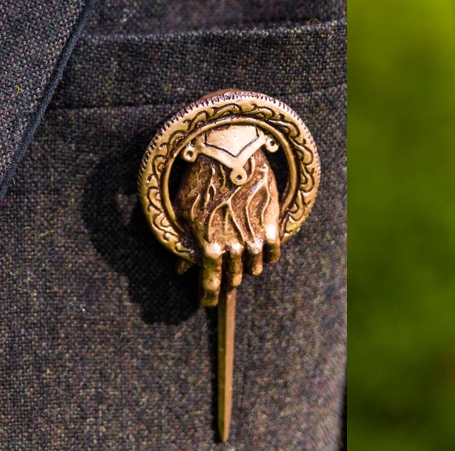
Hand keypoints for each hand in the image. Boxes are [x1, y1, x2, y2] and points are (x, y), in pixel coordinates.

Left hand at [175, 136, 282, 307]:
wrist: (231, 153)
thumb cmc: (202, 180)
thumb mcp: (184, 212)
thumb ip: (185, 244)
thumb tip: (181, 269)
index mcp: (209, 246)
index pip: (210, 284)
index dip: (208, 297)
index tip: (206, 301)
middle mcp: (233, 247)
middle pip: (233, 278)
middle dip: (226, 278)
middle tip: (223, 271)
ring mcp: (255, 237)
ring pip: (254, 268)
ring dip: (246, 266)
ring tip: (241, 258)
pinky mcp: (271, 224)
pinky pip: (273, 252)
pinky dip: (267, 254)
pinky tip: (261, 247)